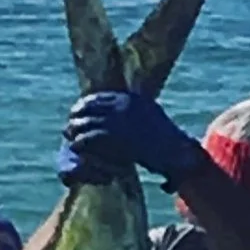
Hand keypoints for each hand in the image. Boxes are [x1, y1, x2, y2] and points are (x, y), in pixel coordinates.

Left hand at [57, 88, 207, 186]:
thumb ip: (138, 113)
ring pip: (89, 121)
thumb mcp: (153, 119)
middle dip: (78, 116)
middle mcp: (126, 106)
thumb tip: (128, 109)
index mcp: (133, 99)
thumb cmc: (169, 143)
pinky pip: (92, 137)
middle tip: (70, 126)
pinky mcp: (119, 138)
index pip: (102, 96)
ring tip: (71, 138)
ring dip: (77, 129)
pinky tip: (77, 147)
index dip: (86, 104)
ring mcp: (123, 120)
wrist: (179, 153)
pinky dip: (82, 142)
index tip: (77, 111)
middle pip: (92, 107)